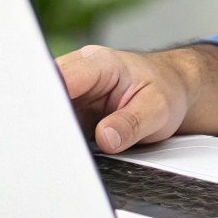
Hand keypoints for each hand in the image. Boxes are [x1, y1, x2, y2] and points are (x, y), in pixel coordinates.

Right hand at [55, 42, 217, 152]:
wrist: (172, 87)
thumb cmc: (166, 89)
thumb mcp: (158, 108)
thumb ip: (131, 123)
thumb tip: (106, 138)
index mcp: (98, 63)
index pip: (63, 78)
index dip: (51, 102)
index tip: (50, 128)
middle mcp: (80, 73)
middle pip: (47, 95)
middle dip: (45, 121)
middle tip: (53, 149)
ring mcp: (74, 92)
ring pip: (48, 112)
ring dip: (51, 133)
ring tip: (60, 154)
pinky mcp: (73, 110)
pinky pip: (58, 124)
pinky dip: (60, 139)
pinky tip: (64, 152)